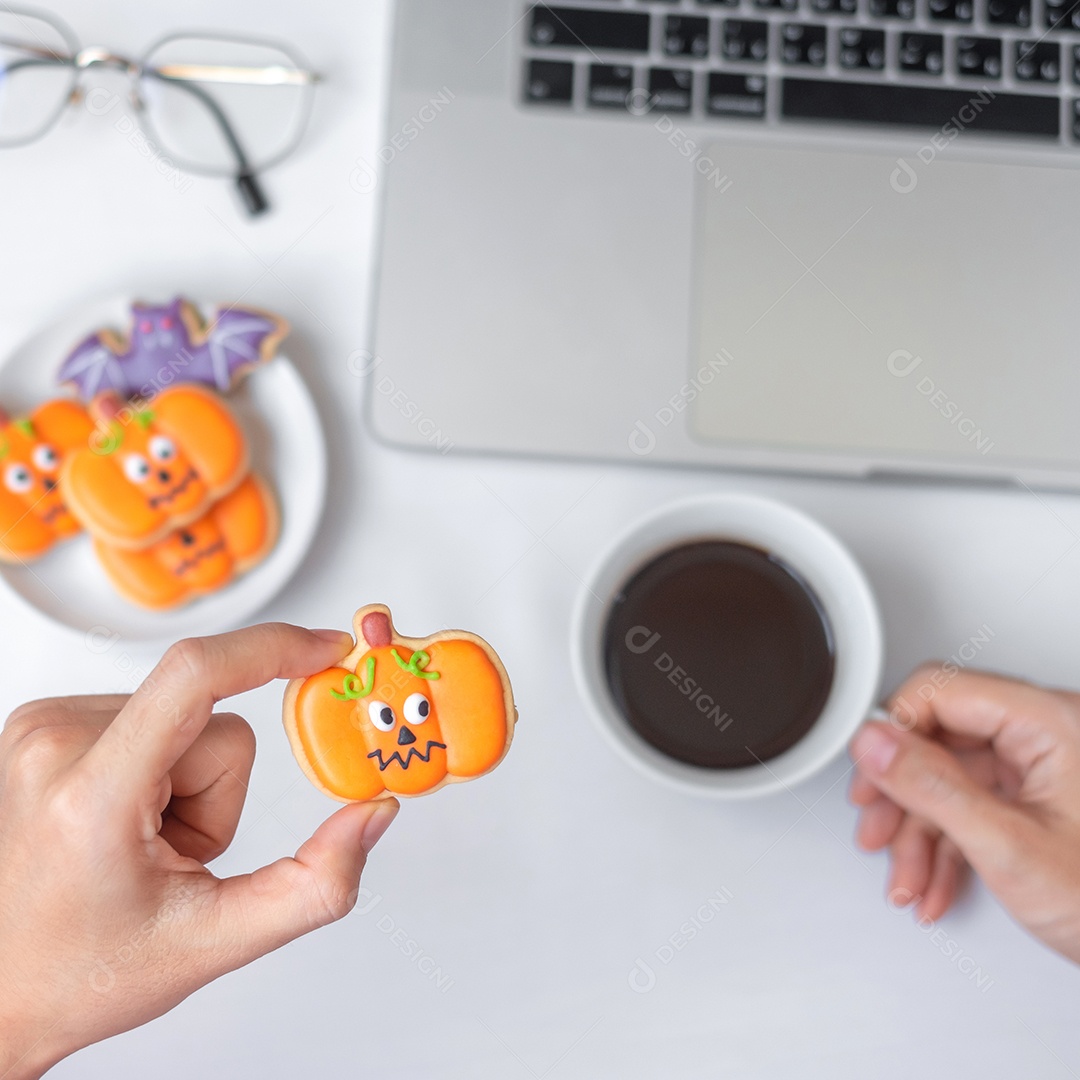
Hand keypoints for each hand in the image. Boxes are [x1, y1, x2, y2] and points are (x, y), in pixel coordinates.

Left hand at [0, 623, 398, 1078]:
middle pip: (213, 722)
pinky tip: (128, 822)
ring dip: (191, 783)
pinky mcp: (47, 724)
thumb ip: (315, 884)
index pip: (194, 676)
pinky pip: (156, 717)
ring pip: (189, 719)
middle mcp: (55, 741)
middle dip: (220, 790)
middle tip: (176, 855)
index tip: (327, 650)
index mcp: (92, 794)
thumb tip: (374, 814)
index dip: (272, 649)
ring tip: (146, 845)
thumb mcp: (216, 941)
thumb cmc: (85, 971)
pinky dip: (162, 769)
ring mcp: (43, 728)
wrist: (1, 992)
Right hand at [849, 665, 1079, 963]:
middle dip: (902, 796)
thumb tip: (873, 741)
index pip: (941, 691)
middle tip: (876, 827)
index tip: (871, 775)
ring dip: (919, 832)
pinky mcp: (1042, 798)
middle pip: (940, 738)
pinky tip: (934, 882)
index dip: (895, 732)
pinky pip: (974, 804)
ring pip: (950, 778)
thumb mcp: (1008, 847)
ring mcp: (1045, 766)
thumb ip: (933, 787)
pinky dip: (947, 845)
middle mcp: (1048, 732)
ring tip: (905, 877)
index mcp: (1050, 721)